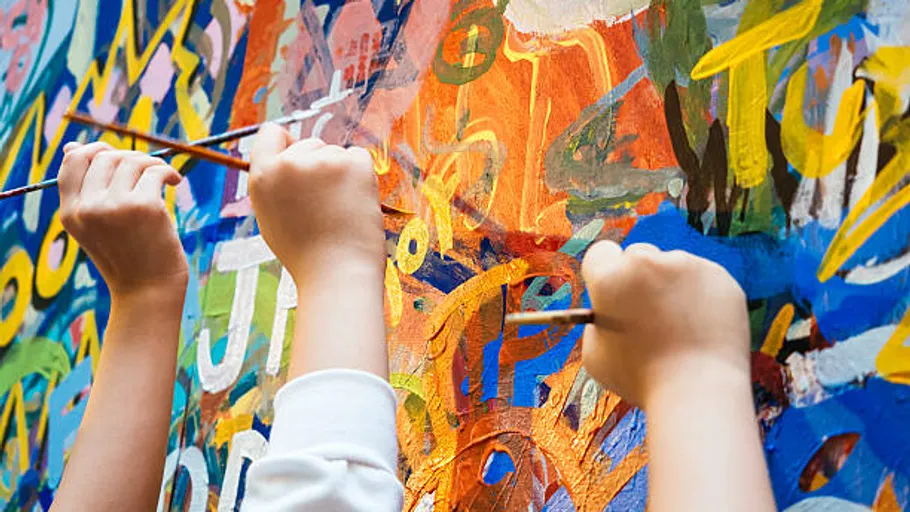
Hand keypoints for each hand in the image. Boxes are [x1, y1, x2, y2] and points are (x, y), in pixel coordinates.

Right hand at [58, 142, 186, 297]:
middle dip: (130, 157)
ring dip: (152, 164)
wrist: (148, 291)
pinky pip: (155, 171)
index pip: (72, 161)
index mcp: (70, 213)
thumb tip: (73, 145)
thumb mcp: (95, 225)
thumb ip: (85, 190)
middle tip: (148, 171)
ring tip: (163, 178)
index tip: (118, 157)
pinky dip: (168, 172)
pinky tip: (174, 182)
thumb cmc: (127, 256)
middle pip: (104, 156)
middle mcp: (87, 208)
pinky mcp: (144, 207)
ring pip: (132, 160)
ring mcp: (114, 207)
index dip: (95, 150)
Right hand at [249, 124, 383, 282]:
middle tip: (322, 204)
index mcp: (263, 175)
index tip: (297, 161)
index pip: (271, 133)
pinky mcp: (354, 164)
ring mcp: (324, 161)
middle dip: (317, 164)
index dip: (285, 145)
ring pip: (336, 152)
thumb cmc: (306, 253)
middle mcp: (290, 163)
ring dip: (340, 173)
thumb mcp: (271, 216)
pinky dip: (360, 174)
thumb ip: (275, 183)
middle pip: (309, 143)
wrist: (337, 272)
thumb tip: (287, 157)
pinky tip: (354, 201)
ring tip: (339, 209)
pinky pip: (358, 156)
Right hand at [580, 241, 750, 407]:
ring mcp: (689, 265)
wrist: (698, 391)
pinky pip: (702, 279)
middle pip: (638, 254)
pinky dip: (699, 297)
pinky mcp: (719, 277)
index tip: (613, 293)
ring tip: (678, 328)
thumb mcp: (595, 353)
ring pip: (673, 267)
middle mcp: (648, 262)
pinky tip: (699, 328)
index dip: (604, 274)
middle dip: (639, 277)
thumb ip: (597, 321)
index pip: (601, 253)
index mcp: (611, 277)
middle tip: (646, 314)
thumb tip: (610, 310)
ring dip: (671, 286)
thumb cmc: (640, 379)